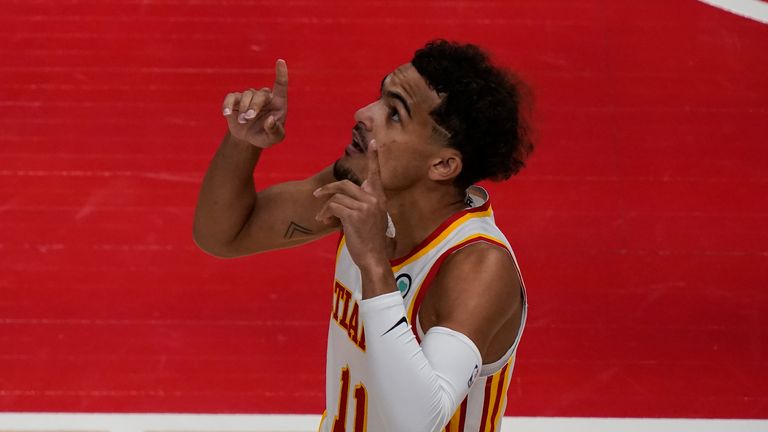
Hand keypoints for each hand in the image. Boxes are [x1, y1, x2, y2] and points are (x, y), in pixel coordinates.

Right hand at [221, 59, 287, 148]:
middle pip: (260, 94)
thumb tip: (270, 120)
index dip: (281, 73)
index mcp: (278, 102)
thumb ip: (274, 131)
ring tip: (243, 121)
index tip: (280, 61)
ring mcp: (249, 96)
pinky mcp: (236, 100)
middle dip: (254, 106)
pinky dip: (228, 105)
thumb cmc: (266, 136)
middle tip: (249, 118)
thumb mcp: (274, 138)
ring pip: (246, 95)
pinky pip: (231, 97)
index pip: (281, 85)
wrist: (248, 138)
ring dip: (244, 109)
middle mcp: (265, 96)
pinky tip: (227, 114)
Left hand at [313, 140, 388, 270]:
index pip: (375, 174)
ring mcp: (365, 206)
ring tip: (323, 218)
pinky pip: (334, 207)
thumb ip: (361, 204)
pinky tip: (325, 222)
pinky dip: (326, 213)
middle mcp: (374, 199)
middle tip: (316, 195)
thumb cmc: (370, 242)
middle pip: (344, 184)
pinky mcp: (355, 215)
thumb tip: (342, 198)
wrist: (373, 259)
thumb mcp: (371, 219)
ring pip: (336, 197)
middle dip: (327, 189)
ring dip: (325, 207)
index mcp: (379, 198)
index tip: (374, 142)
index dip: (373, 158)